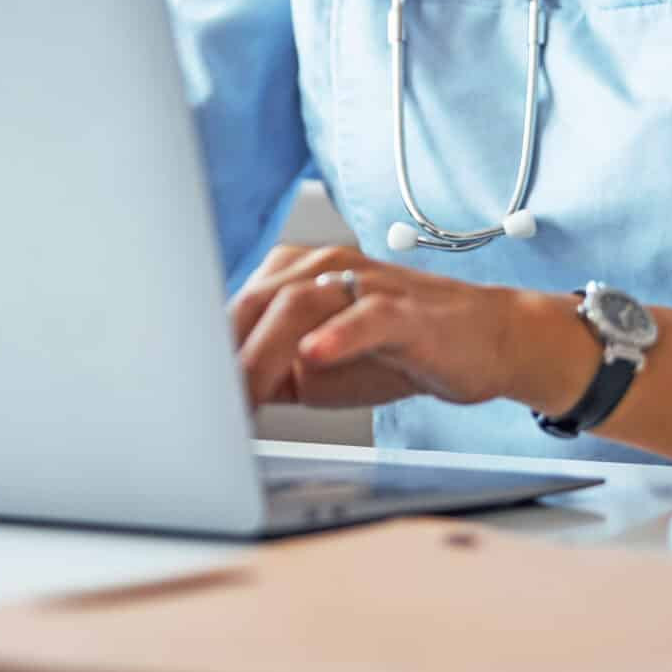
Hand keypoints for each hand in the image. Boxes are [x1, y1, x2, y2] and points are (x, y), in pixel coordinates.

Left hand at [227, 243, 585, 410]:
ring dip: (264, 351)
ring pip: (301, 305)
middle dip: (224, 352)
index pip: (237, 308)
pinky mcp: (408, 311)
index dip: (206, 349)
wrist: (489, 339)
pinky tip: (313, 355)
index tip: (181, 392)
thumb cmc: (403, 349)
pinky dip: (338, 335)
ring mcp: (369, 285)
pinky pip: (368, 316)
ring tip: (241, 389)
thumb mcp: (323, 367)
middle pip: (258, 302)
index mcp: (300, 275)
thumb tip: (219, 398)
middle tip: (203, 401)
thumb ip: (273, 373)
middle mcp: (329, 269)